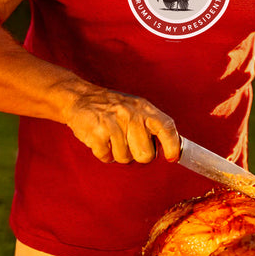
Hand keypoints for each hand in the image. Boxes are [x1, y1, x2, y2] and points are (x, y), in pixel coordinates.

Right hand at [65, 86, 179, 163]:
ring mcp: (114, 123)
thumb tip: (173, 148)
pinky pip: (107, 157)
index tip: (172, 157)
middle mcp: (132, 115)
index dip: (172, 145)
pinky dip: (103, 153)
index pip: (166, 127)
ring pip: (125, 158)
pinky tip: (101, 139)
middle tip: (128, 142)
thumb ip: (153, 125)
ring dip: (118, 153)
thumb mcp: (136, 108)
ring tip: (112, 137)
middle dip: (137, 154)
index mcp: (145, 109)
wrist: (81, 97)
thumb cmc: (112, 107)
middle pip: (146, 154)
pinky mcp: (98, 133)